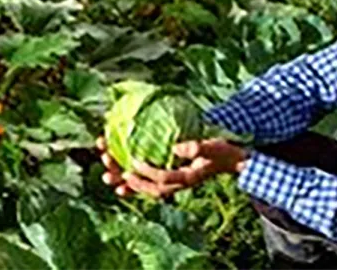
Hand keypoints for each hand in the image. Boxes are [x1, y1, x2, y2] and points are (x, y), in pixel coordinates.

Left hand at [97, 136, 248, 198]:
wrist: (230, 161)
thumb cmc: (221, 152)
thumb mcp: (214, 147)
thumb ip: (197, 147)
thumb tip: (176, 147)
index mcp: (187, 178)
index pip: (164, 178)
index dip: (147, 172)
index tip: (133, 161)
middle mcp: (176, 184)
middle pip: (148, 189)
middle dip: (127, 182)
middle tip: (108, 174)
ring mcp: (171, 183)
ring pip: (144, 188)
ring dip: (124, 183)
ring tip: (105, 177)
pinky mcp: (168, 177)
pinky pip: (146, 182)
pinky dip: (131, 181)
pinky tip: (117, 173)